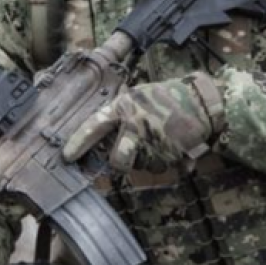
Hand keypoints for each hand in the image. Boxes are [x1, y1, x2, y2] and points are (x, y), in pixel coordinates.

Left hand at [62, 73, 222, 172]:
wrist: (199, 101)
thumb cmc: (163, 98)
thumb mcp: (136, 97)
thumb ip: (119, 116)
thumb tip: (101, 141)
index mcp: (123, 108)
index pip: (94, 127)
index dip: (78, 143)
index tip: (67, 157)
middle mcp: (135, 126)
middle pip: (119, 160)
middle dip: (119, 165)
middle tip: (121, 163)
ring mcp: (153, 142)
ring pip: (140, 165)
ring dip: (145, 159)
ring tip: (156, 139)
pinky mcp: (170, 155)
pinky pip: (158, 167)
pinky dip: (161, 160)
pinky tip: (168, 143)